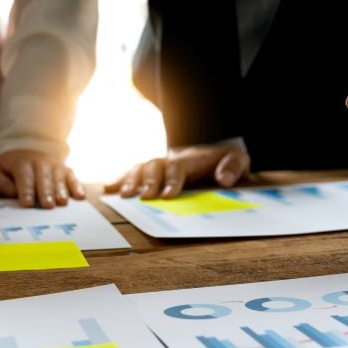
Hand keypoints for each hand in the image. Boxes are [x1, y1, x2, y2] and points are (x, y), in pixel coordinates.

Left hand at [0, 149, 84, 207]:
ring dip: (61, 190)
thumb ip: (0, 183)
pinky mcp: (66, 171)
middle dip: (46, 192)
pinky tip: (80, 197)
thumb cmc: (10, 168)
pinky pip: (72, 178)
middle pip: (44, 178)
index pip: (24, 177)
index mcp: (22, 162)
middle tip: (47, 205)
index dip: (26, 190)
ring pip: (59, 178)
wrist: (26, 150)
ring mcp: (55, 166)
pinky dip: (77, 187)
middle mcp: (40, 162)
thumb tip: (14, 193)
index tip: (27, 203)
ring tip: (62, 202)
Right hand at [106, 143, 249, 198]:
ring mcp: (161, 164)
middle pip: (155, 166)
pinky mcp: (153, 171)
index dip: (172, 180)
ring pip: (142, 168)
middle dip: (148, 182)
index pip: (179, 167)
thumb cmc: (228, 160)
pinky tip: (109, 189)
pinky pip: (135, 172)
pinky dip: (121, 179)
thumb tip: (224, 179)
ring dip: (130, 180)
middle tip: (143, 197)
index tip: (167, 196)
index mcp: (192, 158)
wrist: (217, 151)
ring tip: (122, 195)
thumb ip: (233, 168)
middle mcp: (172, 158)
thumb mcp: (239, 160)